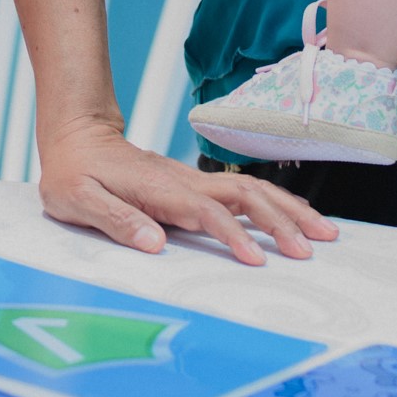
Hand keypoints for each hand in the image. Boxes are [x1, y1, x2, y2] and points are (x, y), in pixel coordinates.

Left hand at [37, 114, 336, 264]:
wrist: (77, 136)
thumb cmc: (72, 172)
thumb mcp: (77, 199)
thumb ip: (115, 220)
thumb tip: (154, 244)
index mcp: (158, 189)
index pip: (204, 213)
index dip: (231, 235)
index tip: (255, 260)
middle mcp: (183, 181)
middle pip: (244, 195)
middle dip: (281, 221)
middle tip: (312, 249)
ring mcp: (192, 180)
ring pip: (251, 190)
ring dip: (289, 210)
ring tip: (324, 233)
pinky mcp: (195, 184)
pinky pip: (244, 192)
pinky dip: (276, 204)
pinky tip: (295, 218)